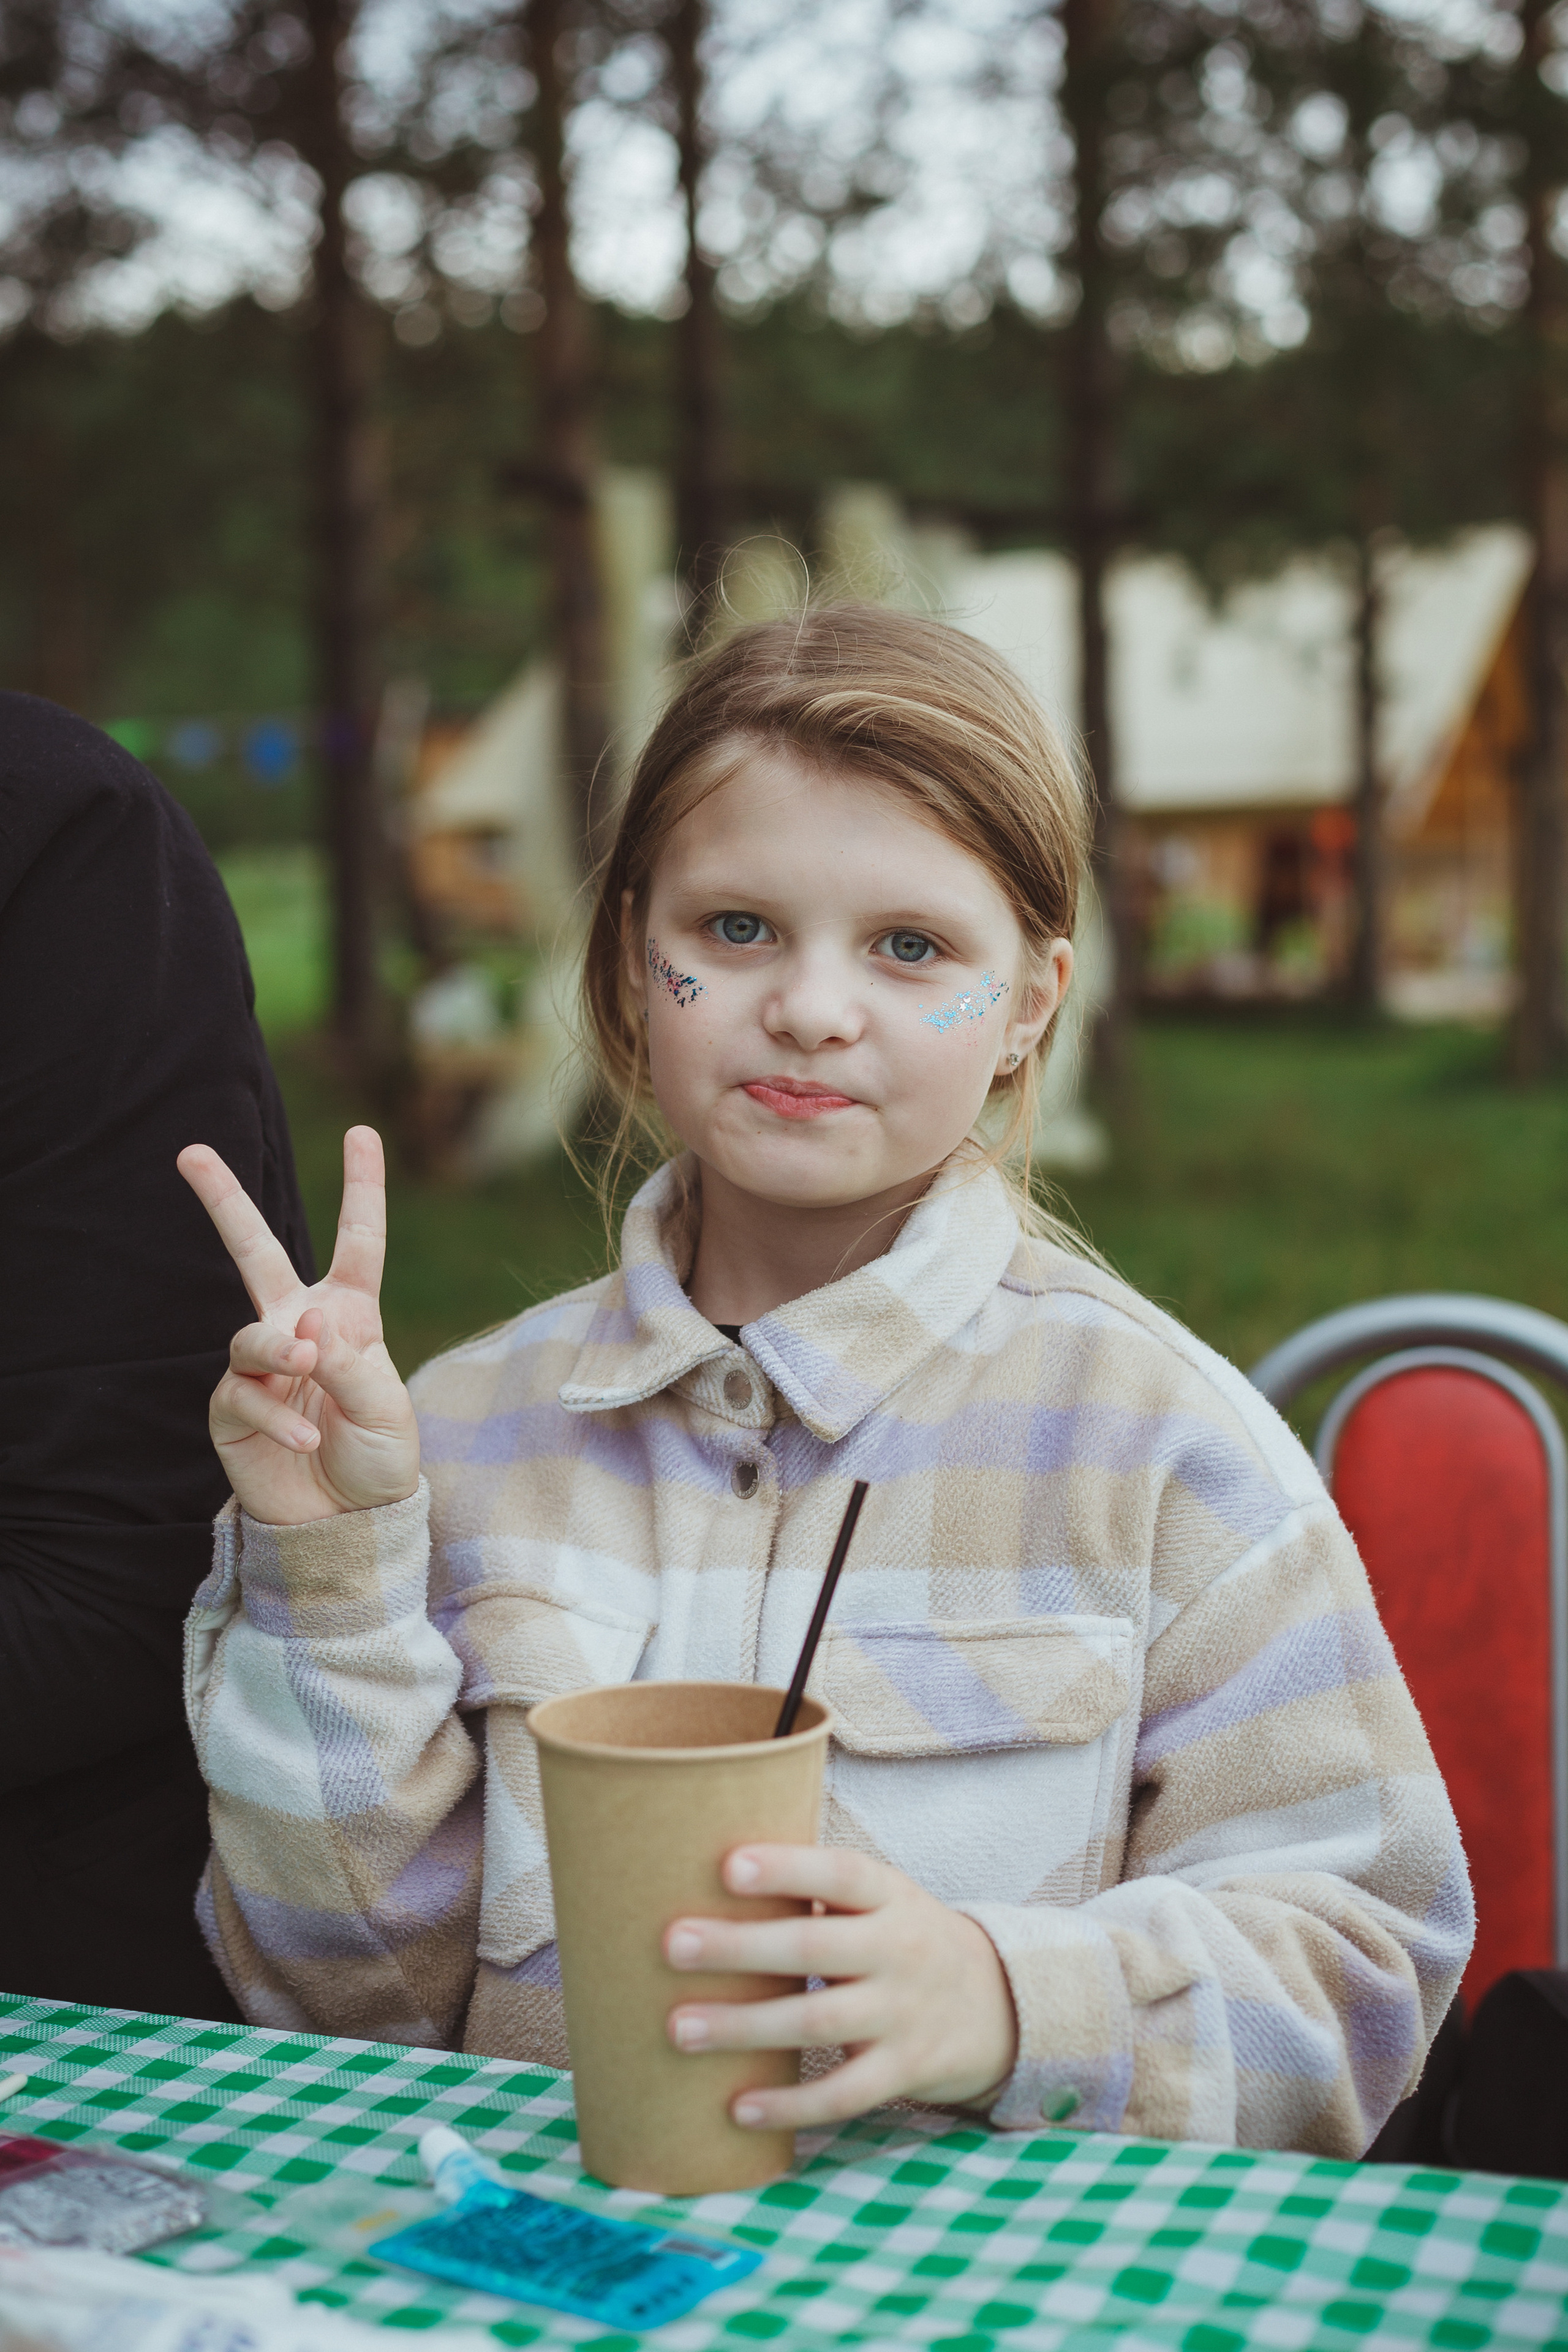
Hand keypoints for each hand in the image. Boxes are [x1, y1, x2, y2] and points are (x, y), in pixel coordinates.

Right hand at [177, 1125, 419, 1525]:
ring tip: (305, 1368)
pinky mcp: (233, 1407)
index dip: (361, 1188)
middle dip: (223, 1202)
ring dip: (279, 1350)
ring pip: (251, 1333)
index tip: (361, 1131)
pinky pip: (243, 1393)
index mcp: (350, 1315)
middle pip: (256, 1252)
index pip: (358, 1242)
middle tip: (189, 1153)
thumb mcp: (388, 1410)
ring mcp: (262, 1365)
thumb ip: (351, 1364)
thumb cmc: (379, 1458)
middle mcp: (299, 1327)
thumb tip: (306, 1325)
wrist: (350, 1522)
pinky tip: (306, 1442)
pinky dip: (277, 1415)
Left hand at [663, 1846, 1017, 2128]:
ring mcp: (905, 2013)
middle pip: (816, 1947)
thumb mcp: (881, 1901)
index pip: (840, 1874)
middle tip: (672, 1945)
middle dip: (741, 1947)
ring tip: (679, 2029)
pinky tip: (736, 2107)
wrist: (997, 2004)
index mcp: (890, 1896)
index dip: (788, 1869)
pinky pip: (844, 2093)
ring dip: (745, 2027)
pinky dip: (790, 2104)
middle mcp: (901, 1950)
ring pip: (819, 2021)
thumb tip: (708, 1871)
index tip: (728, 1865)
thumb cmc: (902, 1940)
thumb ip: (817, 1891)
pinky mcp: (905, 2070)